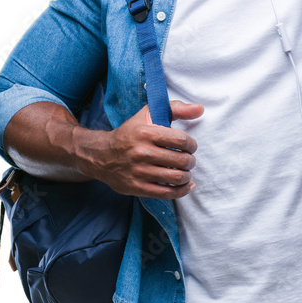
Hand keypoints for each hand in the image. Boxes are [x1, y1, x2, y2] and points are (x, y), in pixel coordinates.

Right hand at [86, 100, 203, 198]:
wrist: (101, 155)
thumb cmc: (130, 133)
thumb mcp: (148, 114)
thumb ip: (175, 108)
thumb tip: (200, 109)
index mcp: (146, 133)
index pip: (181, 140)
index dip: (191, 144)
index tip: (190, 147)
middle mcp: (142, 152)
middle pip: (181, 160)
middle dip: (190, 161)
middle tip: (188, 160)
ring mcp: (139, 172)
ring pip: (176, 177)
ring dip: (187, 176)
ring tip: (185, 172)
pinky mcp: (137, 187)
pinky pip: (167, 193)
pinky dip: (182, 191)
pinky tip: (186, 186)